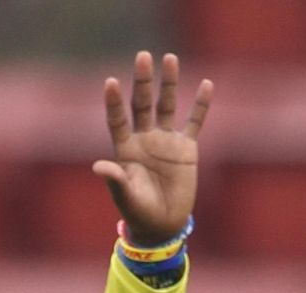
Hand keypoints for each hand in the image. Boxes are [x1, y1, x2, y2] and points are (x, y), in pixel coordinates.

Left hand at [93, 51, 211, 244]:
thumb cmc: (139, 211)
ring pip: (167, 106)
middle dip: (143, 81)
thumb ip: (115, 180)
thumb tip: (99, 166)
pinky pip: (194, 122)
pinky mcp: (186, 148)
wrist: (163, 224)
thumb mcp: (126, 197)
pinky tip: (206, 84)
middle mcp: (144, 138)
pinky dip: (200, 105)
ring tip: (170, 58)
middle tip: (143, 57)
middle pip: (142, 104)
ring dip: (168, 83)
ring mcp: (166, 141)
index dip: (114, 102)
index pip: (118, 119)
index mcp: (125, 148)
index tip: (111, 82)